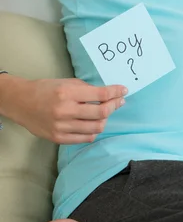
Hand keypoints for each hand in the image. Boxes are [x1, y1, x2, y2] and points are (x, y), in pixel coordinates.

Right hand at [8, 78, 126, 143]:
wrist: (20, 103)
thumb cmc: (45, 90)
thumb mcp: (65, 83)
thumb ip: (86, 89)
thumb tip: (109, 94)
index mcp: (67, 93)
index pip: (100, 94)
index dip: (115, 92)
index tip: (123, 90)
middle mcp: (65, 110)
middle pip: (102, 112)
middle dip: (114, 106)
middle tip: (119, 102)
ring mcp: (62, 126)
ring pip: (96, 127)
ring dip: (105, 120)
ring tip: (104, 114)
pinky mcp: (59, 138)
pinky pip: (86, 138)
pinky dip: (93, 131)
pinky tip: (93, 124)